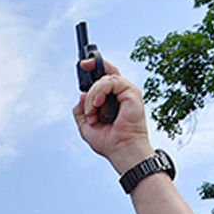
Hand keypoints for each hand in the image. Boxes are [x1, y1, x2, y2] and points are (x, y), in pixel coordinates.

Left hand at [71, 58, 153, 174]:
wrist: (121, 150)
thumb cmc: (109, 141)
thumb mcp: (87, 125)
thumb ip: (81, 110)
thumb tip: (82, 95)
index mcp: (113, 100)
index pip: (105, 79)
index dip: (95, 68)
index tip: (83, 65)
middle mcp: (121, 94)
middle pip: (109, 71)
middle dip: (95, 64)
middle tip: (83, 64)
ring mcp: (128, 92)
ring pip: (105, 80)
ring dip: (93, 95)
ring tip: (91, 111)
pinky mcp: (132, 93)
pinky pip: (112, 82)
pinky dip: (99, 92)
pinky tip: (96, 105)